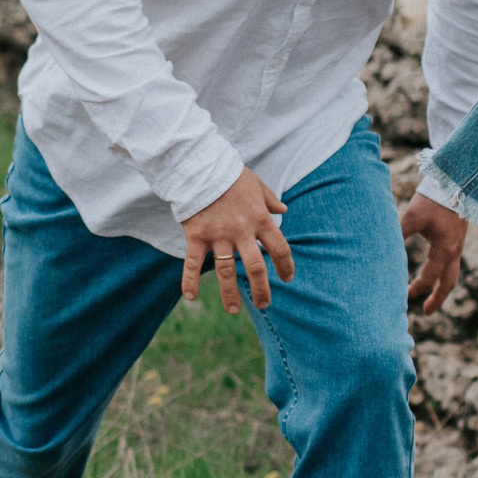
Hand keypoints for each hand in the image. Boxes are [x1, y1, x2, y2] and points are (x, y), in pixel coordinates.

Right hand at [182, 168, 294, 311]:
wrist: (200, 166)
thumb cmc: (230, 175)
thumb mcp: (257, 184)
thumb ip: (270, 199)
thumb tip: (284, 209)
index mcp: (261, 219)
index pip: (280, 248)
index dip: (286, 266)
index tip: (288, 279)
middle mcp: (242, 231)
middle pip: (256, 267)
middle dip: (261, 289)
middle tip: (263, 305)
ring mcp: (218, 235)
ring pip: (226, 271)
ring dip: (229, 293)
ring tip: (233, 311)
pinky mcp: (196, 235)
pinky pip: (192, 263)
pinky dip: (189, 280)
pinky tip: (190, 297)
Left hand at [400, 194, 467, 314]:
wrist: (459, 184)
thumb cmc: (434, 200)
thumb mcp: (413, 217)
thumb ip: (398, 233)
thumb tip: (380, 249)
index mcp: (444, 251)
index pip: (429, 277)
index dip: (415, 288)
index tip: (402, 295)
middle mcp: (454, 252)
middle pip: (448, 283)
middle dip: (437, 299)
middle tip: (425, 312)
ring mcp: (458, 246)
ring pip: (452, 274)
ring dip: (442, 287)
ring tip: (432, 296)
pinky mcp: (457, 239)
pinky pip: (452, 264)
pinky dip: (443, 274)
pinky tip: (433, 270)